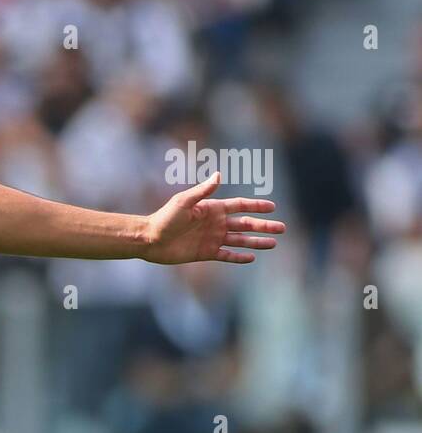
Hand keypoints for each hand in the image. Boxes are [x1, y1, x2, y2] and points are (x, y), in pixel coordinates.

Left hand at [143, 172, 285, 264]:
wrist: (150, 239)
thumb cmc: (165, 218)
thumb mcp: (184, 201)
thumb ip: (203, 190)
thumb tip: (219, 175)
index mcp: (212, 209)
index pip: (240, 206)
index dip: (256, 207)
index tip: (273, 207)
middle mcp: (215, 223)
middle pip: (245, 224)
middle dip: (263, 226)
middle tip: (282, 228)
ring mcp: (212, 239)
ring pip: (240, 240)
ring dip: (256, 242)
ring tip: (273, 244)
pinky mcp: (206, 253)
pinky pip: (227, 255)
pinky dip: (239, 257)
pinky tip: (252, 257)